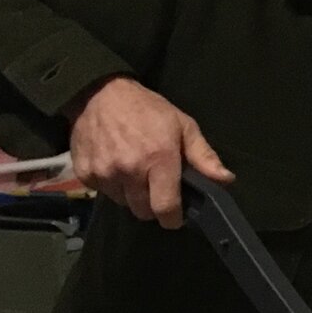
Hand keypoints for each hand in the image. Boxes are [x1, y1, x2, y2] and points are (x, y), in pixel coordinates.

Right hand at [67, 77, 231, 227]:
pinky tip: (115, 166)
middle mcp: (129, 171)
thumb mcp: (184, 126)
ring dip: (131, 195)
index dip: (173, 218)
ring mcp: (104, 174)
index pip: (165, 208)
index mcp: (158, 160)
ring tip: (135, 172)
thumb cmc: (148, 109)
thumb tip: (226, 180)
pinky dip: (111, 186)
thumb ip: (204, 156)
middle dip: (153, 205)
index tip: (176, 216)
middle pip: (143, 211)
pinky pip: (103, 193)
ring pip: (123, 203)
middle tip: (156, 186)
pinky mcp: (84, 174)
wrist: (100, 94)